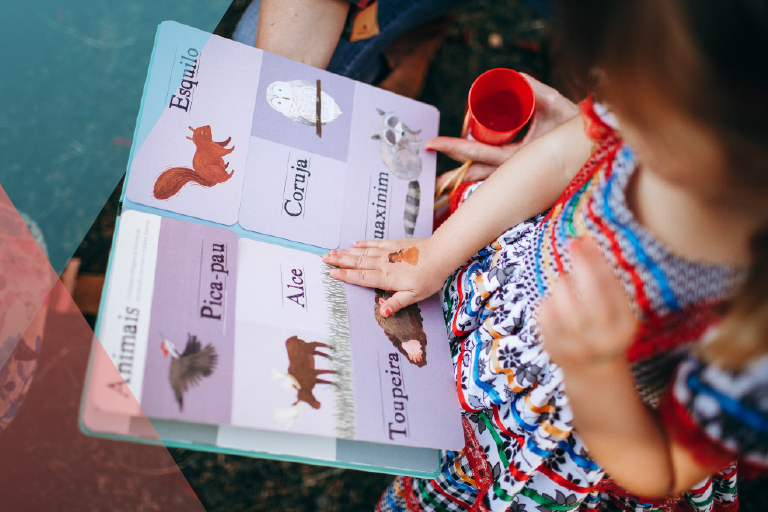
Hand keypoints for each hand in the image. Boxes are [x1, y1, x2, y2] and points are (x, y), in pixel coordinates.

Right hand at [322, 238, 448, 315]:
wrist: (441, 254)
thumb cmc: (429, 277)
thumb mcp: (415, 296)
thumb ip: (397, 302)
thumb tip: (383, 312)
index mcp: (387, 278)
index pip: (362, 277)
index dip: (345, 275)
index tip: (331, 273)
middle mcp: (384, 263)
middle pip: (357, 262)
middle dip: (339, 260)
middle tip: (323, 259)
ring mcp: (388, 252)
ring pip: (363, 252)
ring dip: (347, 252)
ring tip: (332, 251)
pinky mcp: (394, 244)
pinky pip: (375, 243)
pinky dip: (364, 243)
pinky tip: (355, 243)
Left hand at [430, 73, 579, 190]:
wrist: (595, 143)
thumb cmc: (575, 127)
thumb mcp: (556, 104)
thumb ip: (536, 90)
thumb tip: (516, 78)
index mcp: (519, 158)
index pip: (478, 154)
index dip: (454, 147)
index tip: (433, 144)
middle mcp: (515, 170)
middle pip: (475, 169)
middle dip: (452, 170)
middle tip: (429, 162)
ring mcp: (517, 174)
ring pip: (485, 175)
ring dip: (463, 176)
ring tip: (441, 177)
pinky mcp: (520, 172)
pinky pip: (496, 174)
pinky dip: (480, 174)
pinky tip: (465, 175)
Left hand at [538, 238, 637, 370]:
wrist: (593, 371)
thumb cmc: (606, 327)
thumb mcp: (617, 310)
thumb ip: (606, 281)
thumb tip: (584, 241)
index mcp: (625, 327)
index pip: (612, 287)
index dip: (597, 260)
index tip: (585, 240)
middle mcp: (603, 338)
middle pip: (591, 293)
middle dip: (582, 264)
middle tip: (573, 244)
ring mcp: (577, 346)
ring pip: (563, 300)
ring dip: (563, 283)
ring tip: (566, 283)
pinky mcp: (554, 348)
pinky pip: (544, 312)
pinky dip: (548, 301)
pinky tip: (555, 304)